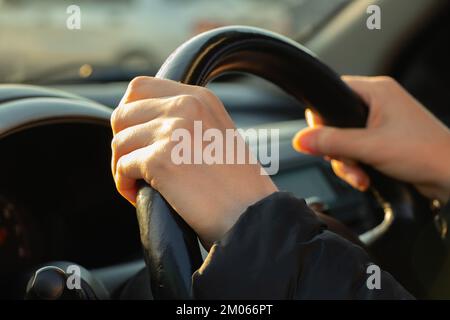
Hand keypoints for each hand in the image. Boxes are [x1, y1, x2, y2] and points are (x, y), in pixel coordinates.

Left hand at [111, 76, 277, 245]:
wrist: (252, 215)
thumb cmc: (236, 185)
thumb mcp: (216, 134)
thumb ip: (184, 121)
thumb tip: (143, 125)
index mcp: (200, 97)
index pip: (139, 88)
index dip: (130, 114)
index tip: (136, 138)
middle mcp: (186, 105)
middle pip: (123, 113)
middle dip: (123, 142)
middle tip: (134, 166)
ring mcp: (173, 130)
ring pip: (119, 142)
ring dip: (121, 167)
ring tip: (138, 184)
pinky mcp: (161, 159)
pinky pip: (122, 167)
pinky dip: (124, 184)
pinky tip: (138, 195)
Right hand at [293, 76, 449, 202]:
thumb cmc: (425, 154)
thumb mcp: (370, 147)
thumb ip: (332, 142)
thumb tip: (300, 139)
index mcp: (376, 91)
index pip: (332, 94)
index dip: (321, 118)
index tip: (320, 140)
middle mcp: (378, 103)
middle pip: (335, 122)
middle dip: (337, 149)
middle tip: (346, 162)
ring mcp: (381, 123)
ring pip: (344, 140)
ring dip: (347, 163)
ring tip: (359, 177)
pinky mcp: (384, 141)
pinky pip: (357, 151)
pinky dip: (357, 166)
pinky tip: (365, 178)